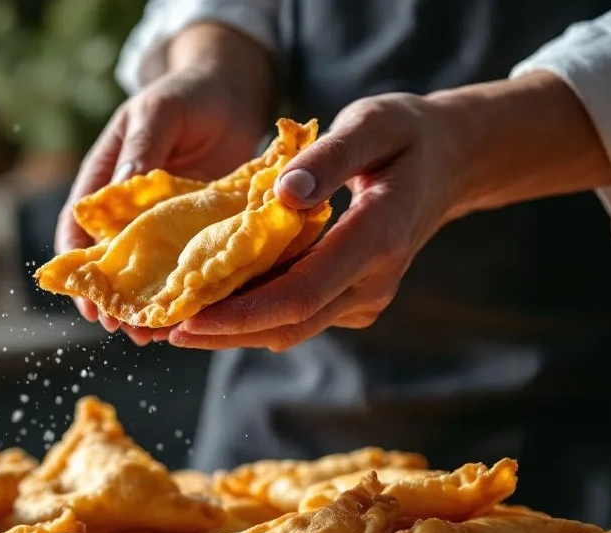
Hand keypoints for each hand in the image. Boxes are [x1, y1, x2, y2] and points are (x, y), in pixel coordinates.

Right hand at [54, 25, 269, 345]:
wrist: (232, 91)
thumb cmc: (187, 95)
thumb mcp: (159, 113)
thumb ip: (141, 149)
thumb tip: (118, 191)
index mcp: (105, 180)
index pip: (78, 230)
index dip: (78, 268)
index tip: (89, 302)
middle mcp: (128, 210)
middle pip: (111, 263)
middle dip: (114, 300)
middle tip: (127, 329)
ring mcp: (161, 225)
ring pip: (148, 274)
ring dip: (149, 305)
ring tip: (156, 335)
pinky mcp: (196, 232)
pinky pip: (187, 267)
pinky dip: (187, 292)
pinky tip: (195, 315)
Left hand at [168, 71, 610, 350]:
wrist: (449, 162)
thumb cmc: (406, 134)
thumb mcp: (374, 123)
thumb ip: (330, 157)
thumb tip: (284, 194)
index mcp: (379, 239)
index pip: (300, 294)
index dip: (240, 314)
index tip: (187, 317)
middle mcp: (373, 282)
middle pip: (287, 324)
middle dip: (222, 331)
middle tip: (160, 326)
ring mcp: (365, 298)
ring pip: (288, 328)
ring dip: (231, 330)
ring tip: (171, 321)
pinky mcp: (351, 301)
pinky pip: (295, 315)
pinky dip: (251, 314)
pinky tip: (207, 303)